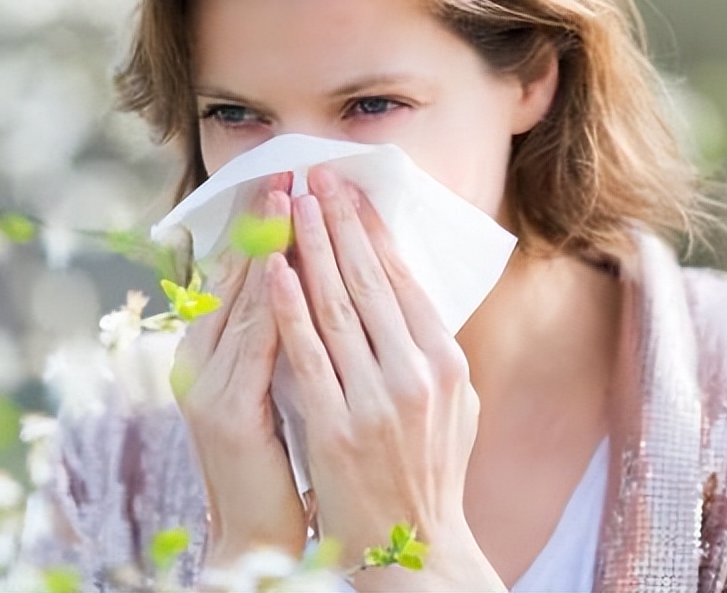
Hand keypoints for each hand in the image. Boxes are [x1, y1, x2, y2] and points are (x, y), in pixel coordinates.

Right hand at [171, 175, 306, 566]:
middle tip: (290, 167)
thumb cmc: (275, 455)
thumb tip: (311, 275)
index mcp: (210, 350)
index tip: (289, 177)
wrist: (255, 531)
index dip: (261, 223)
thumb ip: (281, 334)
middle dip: (263, 218)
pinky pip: (254, 345)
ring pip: (244, 298)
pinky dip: (271, 302)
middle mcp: (199, 359)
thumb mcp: (273, 381)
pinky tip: (287, 267)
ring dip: (268, 243)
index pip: (239, 273)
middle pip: (235, 273)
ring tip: (290, 195)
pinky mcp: (227, 412)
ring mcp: (206, 384)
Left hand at [268, 166, 502, 590]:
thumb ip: (432, 349)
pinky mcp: (337, 427)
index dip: (374, 232)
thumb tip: (407, 292)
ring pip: (337, 307)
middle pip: (370, 281)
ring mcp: (377, 400)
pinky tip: (273, 268)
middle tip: (316, 177)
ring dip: (309, 249)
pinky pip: (307, 353)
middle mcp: (417, 375)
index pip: (404, 281)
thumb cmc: (429, 471)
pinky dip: (288, 306)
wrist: (414, 547)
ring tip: (290, 205)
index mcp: (447, 363)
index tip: (351, 193)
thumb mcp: (453, 405)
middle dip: (338, 223)